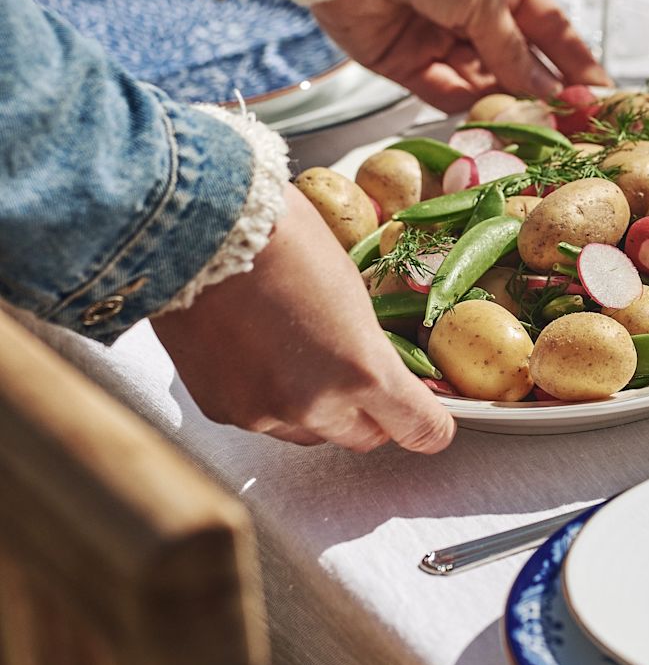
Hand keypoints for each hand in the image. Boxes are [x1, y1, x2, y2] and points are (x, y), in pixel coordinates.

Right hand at [154, 184, 455, 452]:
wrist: (198, 226)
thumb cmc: (280, 235)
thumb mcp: (349, 284)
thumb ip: (366, 339)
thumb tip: (377, 361)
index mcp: (361, 369)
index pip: (417, 429)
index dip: (430, 427)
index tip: (432, 422)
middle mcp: (314, 404)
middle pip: (364, 438)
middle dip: (371, 413)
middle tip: (363, 375)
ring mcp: (263, 413)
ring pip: (310, 431)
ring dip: (316, 406)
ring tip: (300, 350)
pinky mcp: (221, 409)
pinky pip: (262, 418)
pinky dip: (267, 396)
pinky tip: (259, 350)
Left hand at [311, 0, 607, 113]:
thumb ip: (512, 48)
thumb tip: (546, 89)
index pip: (551, 31)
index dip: (577, 62)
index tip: (601, 95)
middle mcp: (475, 16)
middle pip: (519, 64)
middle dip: (543, 93)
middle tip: (568, 124)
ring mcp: (442, 41)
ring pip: (484, 84)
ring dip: (504, 104)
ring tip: (528, 125)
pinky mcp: (406, 64)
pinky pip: (444, 92)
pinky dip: (463, 106)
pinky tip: (483, 117)